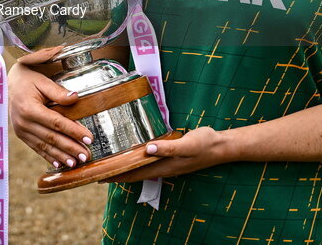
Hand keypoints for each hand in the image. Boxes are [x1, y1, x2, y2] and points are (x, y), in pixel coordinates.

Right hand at [8, 61, 92, 169]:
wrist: (9, 84)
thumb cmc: (28, 80)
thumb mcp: (42, 81)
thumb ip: (58, 92)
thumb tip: (75, 97)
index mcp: (29, 108)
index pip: (56, 122)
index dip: (73, 131)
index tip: (88, 138)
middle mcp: (24, 122)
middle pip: (52, 138)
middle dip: (70, 148)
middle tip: (86, 155)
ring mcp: (21, 130)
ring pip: (45, 146)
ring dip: (61, 156)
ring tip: (76, 163)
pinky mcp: (21, 135)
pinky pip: (36, 148)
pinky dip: (49, 157)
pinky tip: (59, 163)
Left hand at [102, 127, 226, 182]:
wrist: (222, 146)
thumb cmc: (204, 144)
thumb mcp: (187, 144)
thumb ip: (168, 148)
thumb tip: (147, 150)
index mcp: (165, 166)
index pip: (135, 174)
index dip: (118, 177)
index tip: (100, 177)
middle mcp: (164, 167)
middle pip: (135, 173)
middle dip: (117, 173)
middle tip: (99, 170)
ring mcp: (168, 163)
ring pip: (141, 168)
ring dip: (126, 168)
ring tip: (111, 164)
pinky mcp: (171, 157)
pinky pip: (149, 161)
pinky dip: (137, 160)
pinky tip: (134, 154)